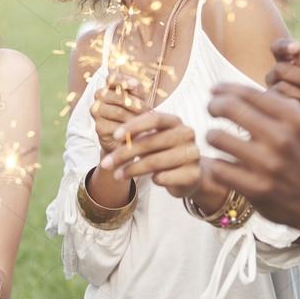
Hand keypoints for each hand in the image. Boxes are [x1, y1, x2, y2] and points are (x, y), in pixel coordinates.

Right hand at [92, 72, 143, 155]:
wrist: (128, 135)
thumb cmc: (134, 112)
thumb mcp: (138, 97)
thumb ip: (136, 88)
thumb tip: (133, 83)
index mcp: (109, 85)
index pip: (111, 77)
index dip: (122, 80)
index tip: (135, 85)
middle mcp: (100, 95)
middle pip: (116, 96)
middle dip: (135, 103)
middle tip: (148, 110)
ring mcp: (96, 111)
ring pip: (118, 111)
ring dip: (134, 117)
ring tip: (144, 121)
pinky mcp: (99, 127)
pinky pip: (116, 127)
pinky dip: (128, 129)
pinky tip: (135, 130)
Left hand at [100, 110, 218, 200]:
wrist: (190, 175)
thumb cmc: (165, 154)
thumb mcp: (152, 141)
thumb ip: (138, 137)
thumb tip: (116, 139)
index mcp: (175, 121)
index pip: (154, 118)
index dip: (133, 126)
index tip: (115, 136)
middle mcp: (186, 134)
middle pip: (151, 142)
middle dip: (125, 153)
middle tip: (106, 163)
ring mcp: (192, 154)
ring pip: (155, 161)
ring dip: (132, 169)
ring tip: (117, 175)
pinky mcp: (193, 174)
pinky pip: (165, 177)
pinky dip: (153, 179)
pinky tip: (150, 179)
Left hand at [205, 83, 299, 234]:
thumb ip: (275, 105)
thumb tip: (233, 89)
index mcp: (294, 118)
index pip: (248, 92)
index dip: (225, 88)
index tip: (214, 91)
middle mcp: (282, 138)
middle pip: (229, 107)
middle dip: (213, 106)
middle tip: (212, 110)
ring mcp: (268, 165)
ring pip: (217, 137)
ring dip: (212, 136)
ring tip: (216, 138)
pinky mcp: (257, 189)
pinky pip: (217, 168)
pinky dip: (214, 164)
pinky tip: (219, 163)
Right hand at [267, 39, 299, 165]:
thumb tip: (297, 51)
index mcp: (291, 68)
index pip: (278, 50)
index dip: (283, 46)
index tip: (297, 49)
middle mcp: (277, 81)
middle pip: (279, 69)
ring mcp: (271, 97)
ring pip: (279, 85)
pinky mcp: (268, 113)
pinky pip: (279, 101)